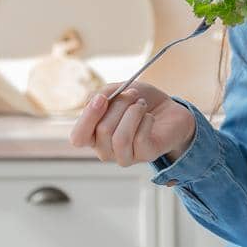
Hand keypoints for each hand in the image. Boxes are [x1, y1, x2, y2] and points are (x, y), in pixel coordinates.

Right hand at [67, 81, 195, 167]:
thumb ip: (99, 95)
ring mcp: (125, 156)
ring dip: (133, 113)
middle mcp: (106, 150)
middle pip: (103, 131)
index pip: (78, 137)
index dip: (88, 118)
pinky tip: (150, 117)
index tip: (102, 98)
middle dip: (120, 105)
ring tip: (141, 104)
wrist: (169, 108)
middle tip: (132, 94)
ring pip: (120, 138)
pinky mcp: (145, 156)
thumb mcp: (117, 90)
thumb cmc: (139, 101)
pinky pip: (140, 139)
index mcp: (93, 135)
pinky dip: (146, 120)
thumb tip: (92, 102)